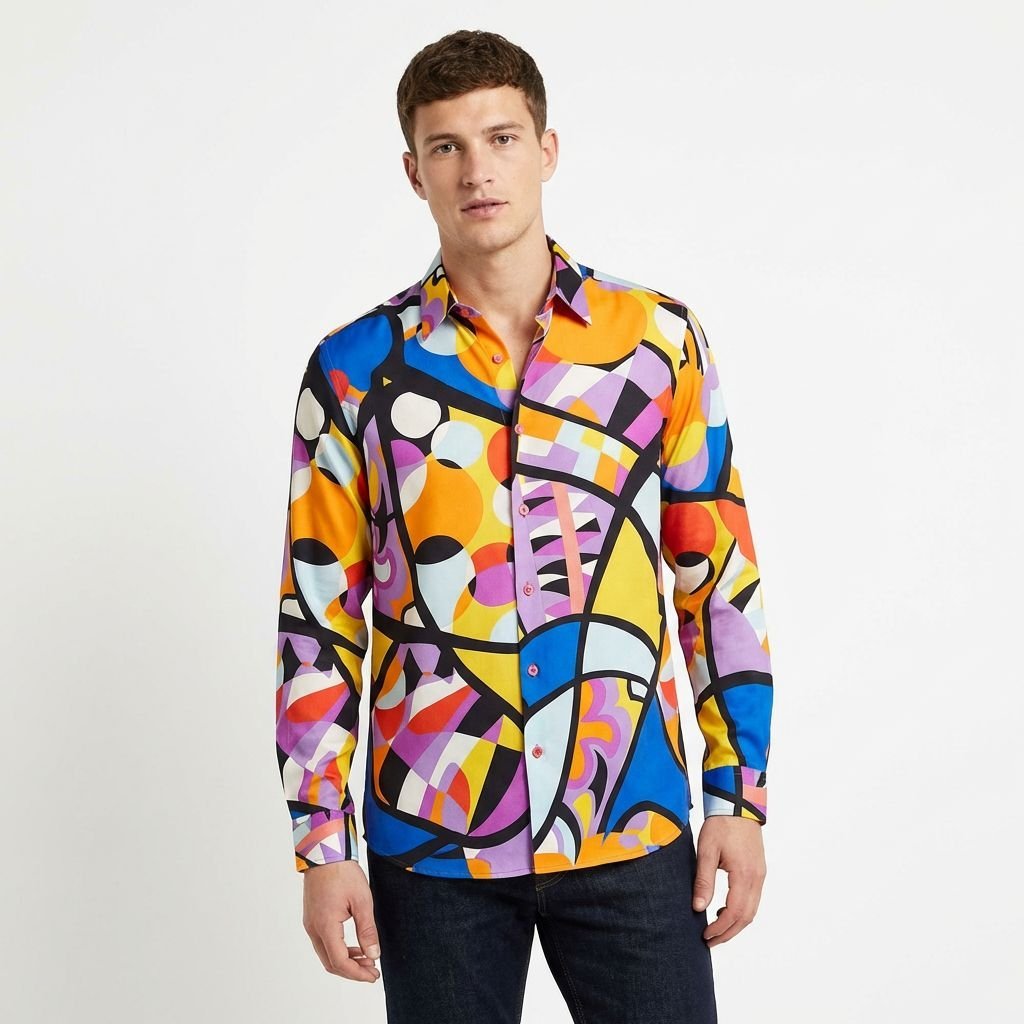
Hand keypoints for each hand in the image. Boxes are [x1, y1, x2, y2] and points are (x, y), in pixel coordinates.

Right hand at [302, 860, 381, 982]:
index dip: (357, 973)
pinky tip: (354, 946)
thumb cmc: (343, 873)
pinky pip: (323, 943)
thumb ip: (367, 930)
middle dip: (352, 971)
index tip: (373, 975)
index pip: (339, 962)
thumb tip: (373, 955)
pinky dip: (338, 949)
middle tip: (372, 971)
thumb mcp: (362, 901)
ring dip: (345, 961)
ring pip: (326, 954)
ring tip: (366, 959)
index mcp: (325, 926)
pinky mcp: (312, 918)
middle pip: (330, 962)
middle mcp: (313, 928)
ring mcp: (310, 924)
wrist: (325, 853)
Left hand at [692, 817, 765, 946]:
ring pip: (752, 910)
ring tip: (716, 929)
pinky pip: (753, 898)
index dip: (721, 928)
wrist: (738, 804)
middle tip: (710, 940)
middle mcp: (757, 878)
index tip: (706, 936)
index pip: (734, 912)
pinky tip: (725, 909)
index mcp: (744, 875)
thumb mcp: (706, 851)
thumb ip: (703, 880)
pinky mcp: (759, 870)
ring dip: (735, 923)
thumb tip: (698, 907)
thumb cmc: (721, 825)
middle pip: (746, 917)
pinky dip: (741, 911)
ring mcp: (760, 874)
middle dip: (729, 932)